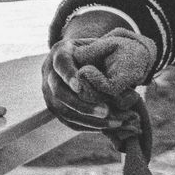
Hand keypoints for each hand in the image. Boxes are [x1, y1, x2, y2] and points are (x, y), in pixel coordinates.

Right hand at [42, 28, 156, 130]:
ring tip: (115, 122)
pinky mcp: (56, 109)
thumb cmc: (93, 52)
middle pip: (60, 93)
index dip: (69, 75)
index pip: (61, 63)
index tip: (80, 87)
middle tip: (106, 111)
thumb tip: (125, 87)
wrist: (79, 57)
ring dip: (89, 119)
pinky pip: (69, 121)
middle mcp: (50, 74)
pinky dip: (88, 126)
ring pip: (64, 111)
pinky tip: (107, 126)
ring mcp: (49, 93)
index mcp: (61, 52)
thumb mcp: (98, 49)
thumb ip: (106, 61)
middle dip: (83, 105)